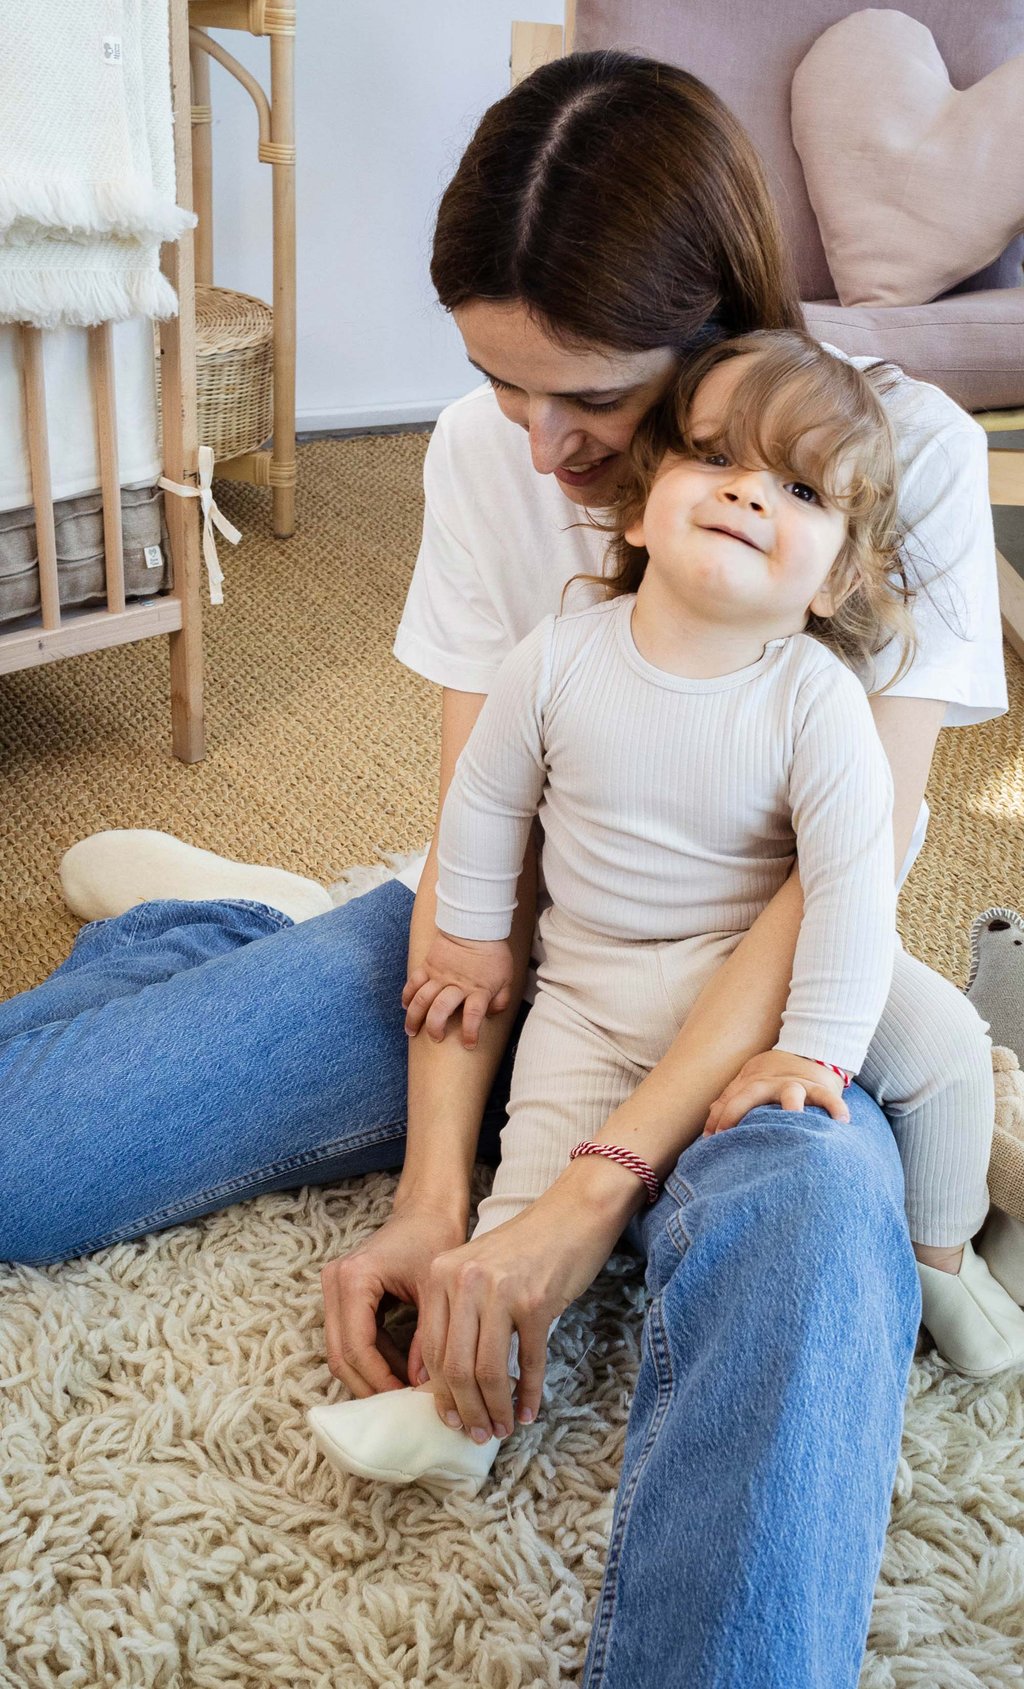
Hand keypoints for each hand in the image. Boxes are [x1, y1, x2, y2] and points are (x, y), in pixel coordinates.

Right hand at [319, 1204, 467, 1397]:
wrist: (428, 1208)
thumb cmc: (435, 1237)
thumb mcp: (434, 1291)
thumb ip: (426, 1338)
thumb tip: (420, 1386)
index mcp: (353, 1279)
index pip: (357, 1347)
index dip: (380, 1379)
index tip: (407, 1399)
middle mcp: (334, 1283)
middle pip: (341, 1355)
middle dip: (370, 1385)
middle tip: (401, 1407)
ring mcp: (334, 1289)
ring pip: (343, 1351)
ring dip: (370, 1376)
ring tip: (404, 1394)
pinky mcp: (343, 1295)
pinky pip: (352, 1338)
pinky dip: (373, 1359)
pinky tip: (402, 1372)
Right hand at [403, 931, 513, 1047]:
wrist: (475, 925)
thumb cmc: (493, 953)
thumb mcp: (506, 978)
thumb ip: (501, 999)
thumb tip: (491, 1014)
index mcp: (478, 990)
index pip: (473, 1017)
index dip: (470, 1034)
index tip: (468, 1044)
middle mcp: (457, 985)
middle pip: (440, 1010)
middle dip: (435, 1027)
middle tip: (435, 1037)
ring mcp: (440, 976)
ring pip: (422, 999)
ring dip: (414, 1016)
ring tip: (411, 1030)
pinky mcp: (428, 966)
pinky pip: (414, 982)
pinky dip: (407, 994)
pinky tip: (405, 1005)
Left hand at [417, 1168, 627, 1440]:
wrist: (573, 1213)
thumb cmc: (525, 1247)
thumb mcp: (476, 1271)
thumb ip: (458, 1314)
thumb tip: (450, 1384)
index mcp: (440, 1274)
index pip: (431, 1349)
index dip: (441, 1393)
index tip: (451, 1419)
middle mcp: (464, 1281)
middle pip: (455, 1367)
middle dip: (467, 1410)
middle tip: (477, 1434)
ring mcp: (500, 1291)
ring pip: (488, 1371)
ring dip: (496, 1409)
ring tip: (503, 1428)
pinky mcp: (536, 1302)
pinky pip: (529, 1361)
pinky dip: (530, 1393)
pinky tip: (530, 1410)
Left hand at [703, 1048, 849, 1134]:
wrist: (809, 1052)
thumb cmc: (774, 1078)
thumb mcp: (748, 1084)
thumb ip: (730, 1103)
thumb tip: (708, 1131)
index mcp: (752, 1083)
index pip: (730, 1100)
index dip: (719, 1118)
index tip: (711, 1140)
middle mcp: (772, 1083)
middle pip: (750, 1094)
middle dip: (738, 1111)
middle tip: (729, 1135)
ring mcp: (797, 1085)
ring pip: (792, 1093)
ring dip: (791, 1106)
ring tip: (794, 1119)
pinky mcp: (820, 1088)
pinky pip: (829, 1098)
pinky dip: (836, 1107)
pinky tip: (842, 1121)